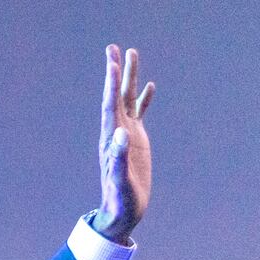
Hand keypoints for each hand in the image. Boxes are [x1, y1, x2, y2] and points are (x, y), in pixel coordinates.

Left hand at [94, 44, 155, 243]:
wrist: (122, 212)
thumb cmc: (120, 201)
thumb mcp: (120, 181)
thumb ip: (118, 159)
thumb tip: (120, 134)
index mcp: (110, 140)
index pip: (109, 105)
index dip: (110, 84)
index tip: (112, 62)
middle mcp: (116, 133)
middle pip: (116, 95)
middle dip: (116, 72)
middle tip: (114, 47)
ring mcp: (126, 135)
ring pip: (128, 100)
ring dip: (129, 78)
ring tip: (131, 53)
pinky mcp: (137, 141)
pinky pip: (140, 114)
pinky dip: (144, 99)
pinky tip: (149, 86)